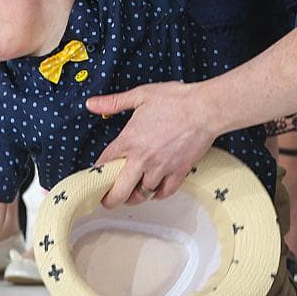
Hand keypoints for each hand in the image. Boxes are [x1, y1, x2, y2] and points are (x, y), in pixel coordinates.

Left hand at [85, 82, 219, 207]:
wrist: (205, 109)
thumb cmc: (176, 100)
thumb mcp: (140, 95)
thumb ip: (113, 102)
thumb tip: (91, 104)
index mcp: (129, 140)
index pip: (104, 165)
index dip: (97, 174)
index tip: (97, 177)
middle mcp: (143, 159)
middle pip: (120, 192)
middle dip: (110, 200)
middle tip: (107, 200)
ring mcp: (161, 168)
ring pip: (142, 195)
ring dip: (134, 196)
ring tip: (131, 194)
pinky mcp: (179, 173)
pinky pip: (164, 192)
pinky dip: (157, 194)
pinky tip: (154, 189)